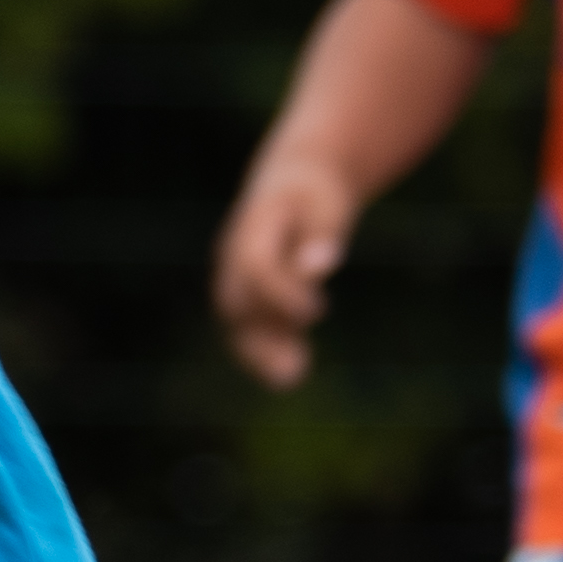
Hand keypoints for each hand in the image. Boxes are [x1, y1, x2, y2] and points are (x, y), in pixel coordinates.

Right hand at [214, 150, 362, 390]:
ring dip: (259, 352)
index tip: (317, 312)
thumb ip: (323, 235)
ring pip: (236, 321)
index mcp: (255, 224)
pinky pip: (245, 327)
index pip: (256, 265)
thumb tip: (320, 265)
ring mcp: (233, 273)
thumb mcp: (329, 205)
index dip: (281, 292)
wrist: (292, 181)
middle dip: (263, 335)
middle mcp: (233, 252)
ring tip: (290, 380)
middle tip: (295, 370)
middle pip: (237, 301)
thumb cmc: (316, 194)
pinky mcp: (244, 292)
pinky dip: (261, 353)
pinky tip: (288, 377)